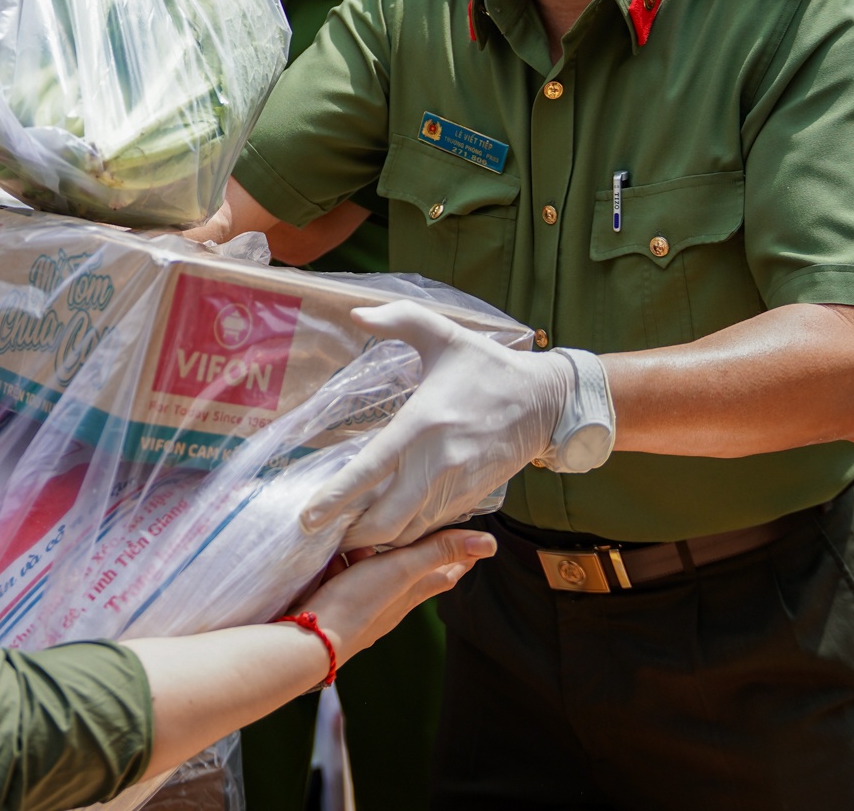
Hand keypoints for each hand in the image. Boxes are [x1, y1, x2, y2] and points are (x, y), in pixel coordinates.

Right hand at [296, 530, 494, 663]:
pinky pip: (347, 579)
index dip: (460, 559)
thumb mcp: (401, 570)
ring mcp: (363, 606)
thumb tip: (488, 544)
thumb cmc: (358, 604)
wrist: (311, 639)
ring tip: (364, 538)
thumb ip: (438, 552)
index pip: (445, 574)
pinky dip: (344, 566)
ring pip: (376, 573)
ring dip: (373, 556)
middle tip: (422, 531)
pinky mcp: (337, 606)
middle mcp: (392, 602)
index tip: (474, 545)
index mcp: (412, 592)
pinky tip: (334, 558)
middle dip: (416, 551)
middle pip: (411, 573)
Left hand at [301, 302, 602, 549]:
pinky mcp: (470, 498)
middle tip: (321, 536)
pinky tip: (384, 531)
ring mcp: (457, 485)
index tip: (307, 518)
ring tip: (346, 539)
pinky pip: (430, 527)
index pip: (370, 469)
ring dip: (376, 540)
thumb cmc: (489, 366)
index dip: (336, 498)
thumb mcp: (444, 333)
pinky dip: (405, 535)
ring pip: (408, 531)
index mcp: (424, 422)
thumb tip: (355, 313)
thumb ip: (399, 318)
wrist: (546, 402)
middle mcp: (438, 462)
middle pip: (386, 518)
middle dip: (350, 535)